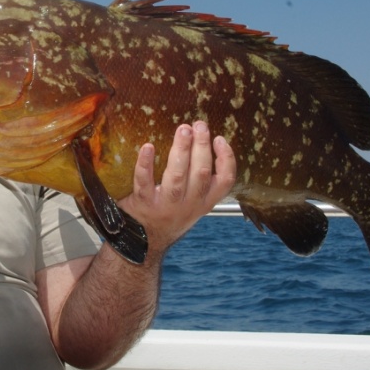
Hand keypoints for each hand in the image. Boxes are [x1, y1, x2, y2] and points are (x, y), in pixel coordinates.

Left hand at [119, 121, 235, 259]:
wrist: (143, 244)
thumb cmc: (168, 215)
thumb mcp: (191, 204)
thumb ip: (200, 182)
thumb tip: (202, 140)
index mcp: (203, 202)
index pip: (224, 182)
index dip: (226, 160)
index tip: (220, 139)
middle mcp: (188, 205)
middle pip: (200, 173)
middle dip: (201, 146)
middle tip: (199, 125)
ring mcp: (166, 205)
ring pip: (177, 177)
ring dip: (181, 151)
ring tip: (183, 130)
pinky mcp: (143, 204)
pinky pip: (144, 182)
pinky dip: (146, 164)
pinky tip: (148, 147)